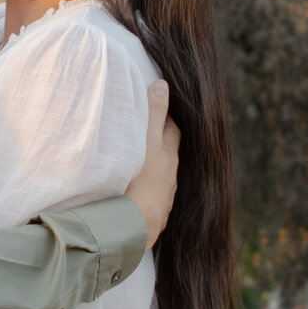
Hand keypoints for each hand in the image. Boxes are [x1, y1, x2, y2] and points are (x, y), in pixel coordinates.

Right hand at [125, 81, 179, 248]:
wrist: (136, 224)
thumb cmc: (141, 178)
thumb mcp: (147, 140)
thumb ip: (154, 113)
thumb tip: (162, 85)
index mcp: (167, 156)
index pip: (171, 130)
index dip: (166, 118)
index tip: (158, 110)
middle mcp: (170, 176)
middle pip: (170, 154)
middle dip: (164, 142)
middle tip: (152, 131)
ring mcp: (163, 197)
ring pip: (162, 176)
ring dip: (155, 168)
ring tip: (142, 162)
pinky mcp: (153, 216)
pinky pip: (153, 197)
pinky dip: (147, 189)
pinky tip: (137, 193)